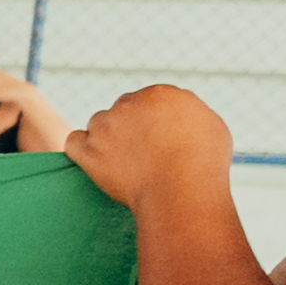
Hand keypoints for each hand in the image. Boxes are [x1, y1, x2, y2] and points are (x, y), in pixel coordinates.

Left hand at [58, 83, 229, 211]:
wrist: (181, 191)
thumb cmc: (204, 164)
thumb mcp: (212, 127)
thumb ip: (191, 115)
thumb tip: (181, 115)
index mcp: (160, 94)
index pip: (147, 102)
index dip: (151, 122)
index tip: (157, 140)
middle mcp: (128, 103)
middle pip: (121, 111)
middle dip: (128, 129)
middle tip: (140, 154)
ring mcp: (105, 126)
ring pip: (97, 124)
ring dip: (105, 139)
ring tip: (123, 164)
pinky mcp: (89, 150)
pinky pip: (74, 143)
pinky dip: (81, 151)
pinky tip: (93, 161)